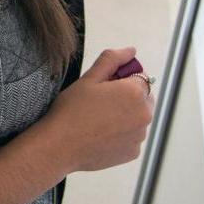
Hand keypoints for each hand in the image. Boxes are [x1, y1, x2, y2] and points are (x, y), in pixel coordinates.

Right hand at [39, 46, 153, 173]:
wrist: (59, 146)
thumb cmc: (71, 110)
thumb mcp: (90, 78)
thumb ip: (113, 59)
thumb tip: (131, 51)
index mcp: (135, 93)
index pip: (141, 77)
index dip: (122, 79)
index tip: (105, 86)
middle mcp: (144, 115)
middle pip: (143, 98)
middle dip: (127, 97)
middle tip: (100, 102)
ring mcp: (139, 136)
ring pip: (137, 118)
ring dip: (125, 116)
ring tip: (98, 120)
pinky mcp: (133, 152)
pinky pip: (131, 137)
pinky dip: (121, 134)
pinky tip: (100, 134)